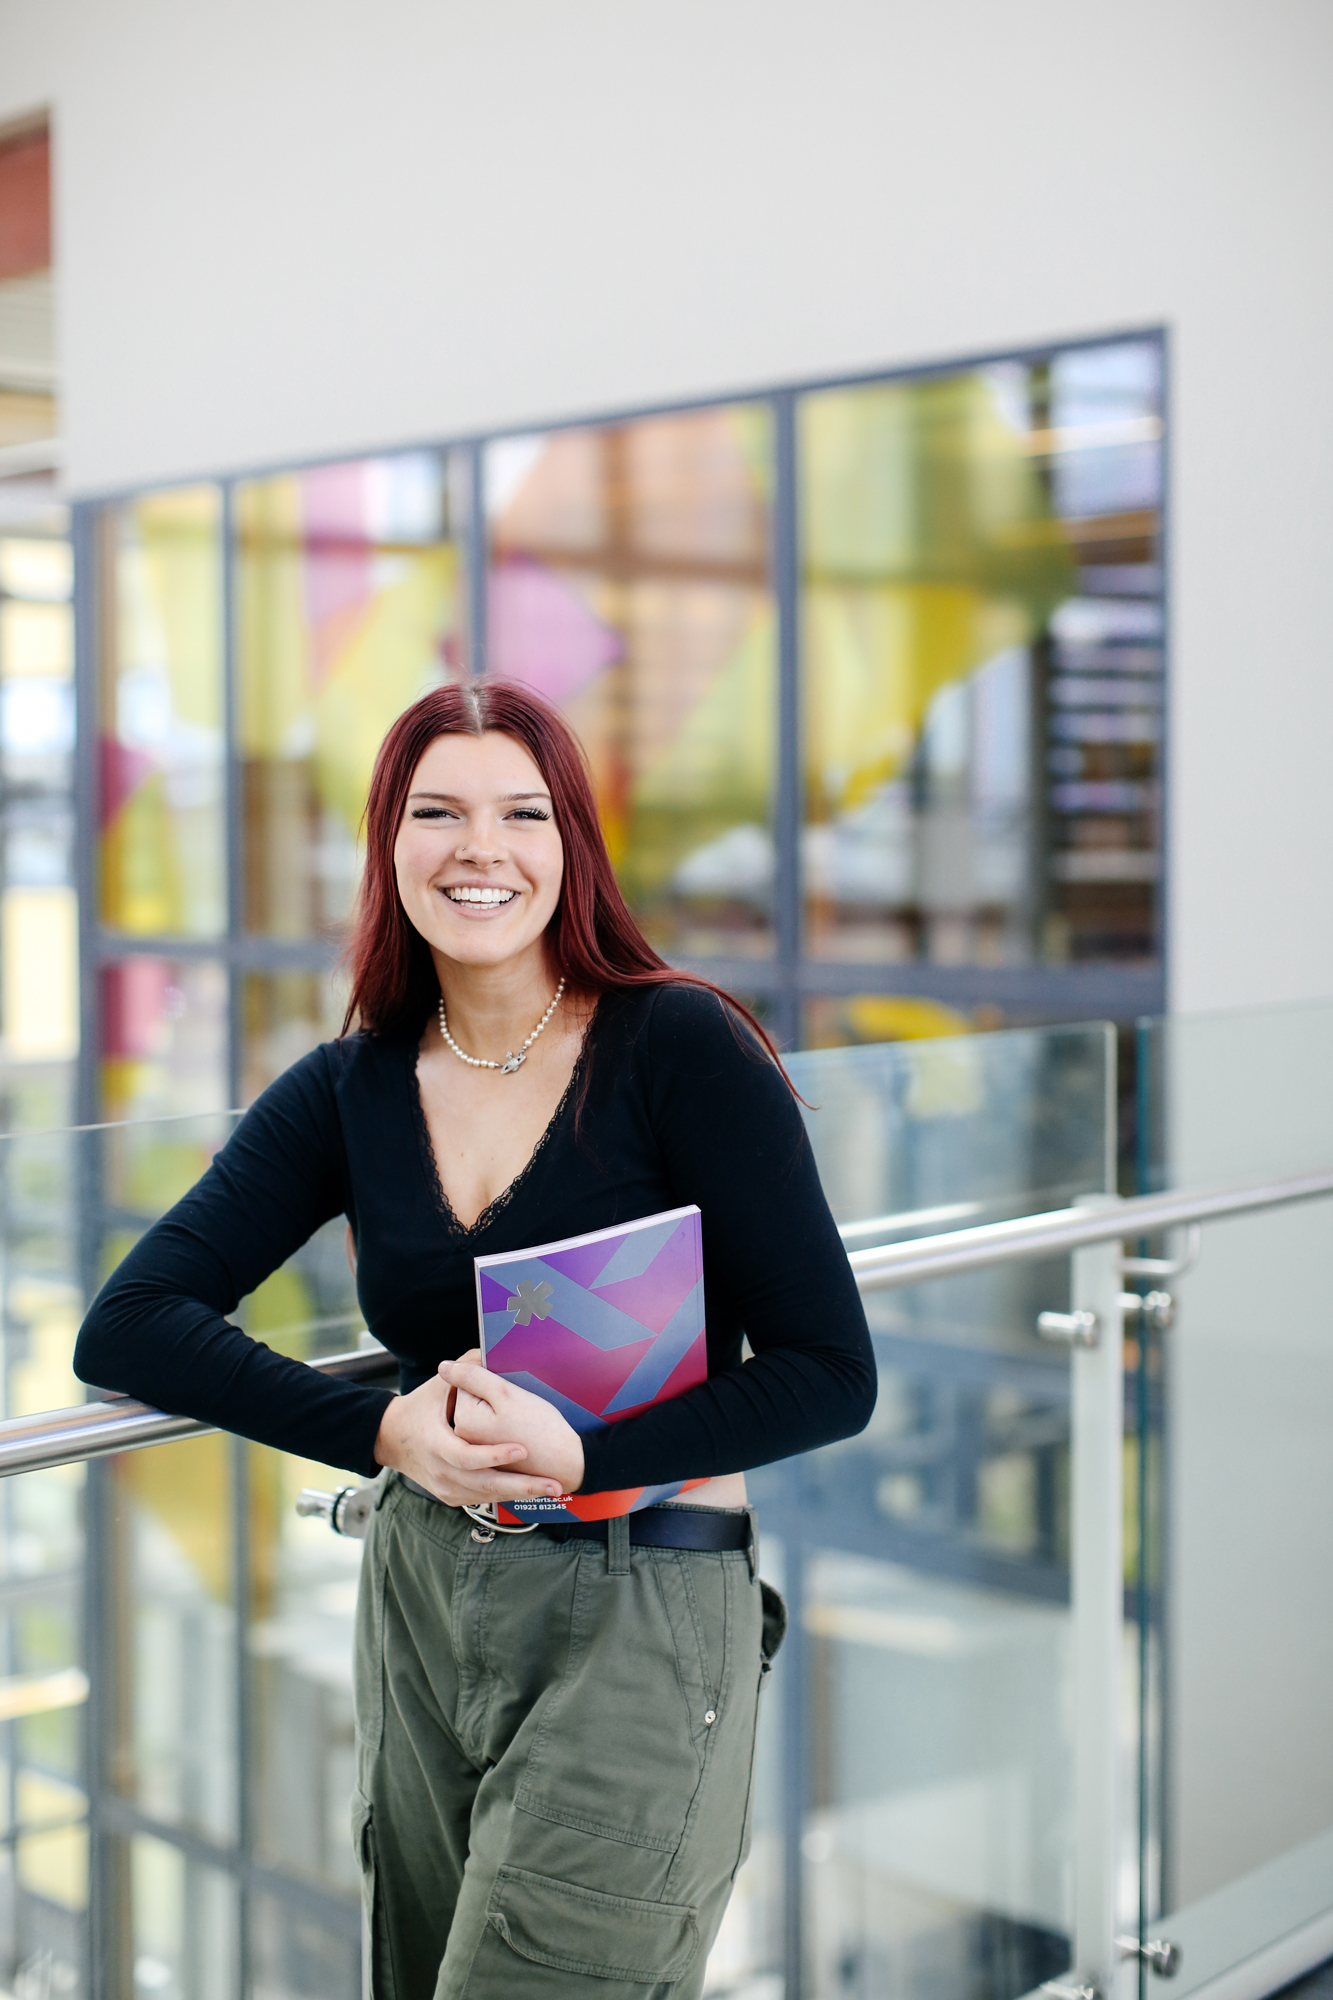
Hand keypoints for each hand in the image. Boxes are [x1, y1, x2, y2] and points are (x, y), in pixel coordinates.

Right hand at [372, 1366, 565, 1509]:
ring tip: (552, 1488)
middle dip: (522, 1486)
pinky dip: (507, 1494)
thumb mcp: (436, 1388)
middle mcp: (442, 1472)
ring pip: (487, 1496)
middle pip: (486, 1485)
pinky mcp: (451, 1496)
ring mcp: (446, 1489)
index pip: (468, 1456)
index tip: (522, 1449)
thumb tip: (489, 1348)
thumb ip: (464, 1369)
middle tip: (554, 1484)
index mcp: (437, 1445)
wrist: (389, 1442)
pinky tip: (532, 1490)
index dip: (495, 1455)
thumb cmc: (417, 1410)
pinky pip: (483, 1499)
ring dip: (520, 1493)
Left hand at [439, 1351, 584, 1496]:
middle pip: (473, 1400)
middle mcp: (464, 1439)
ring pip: (483, 1415)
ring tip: (523, 1420)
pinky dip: (504, 1429)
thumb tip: (443, 1367)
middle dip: (494, 1397)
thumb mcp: (507, 1394)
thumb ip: (473, 1376)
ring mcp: (476, 1451)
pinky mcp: (490, 1459)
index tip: (509, 1390)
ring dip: (500, 1411)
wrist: (566, 1463)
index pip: (466, 1383)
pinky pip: (491, 1433)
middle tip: (518, 1408)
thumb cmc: (541, 1428)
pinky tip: (521, 1433)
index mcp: (464, 1420)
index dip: (490, 1380)